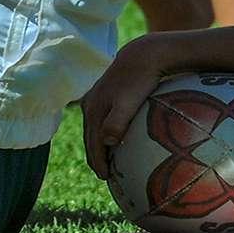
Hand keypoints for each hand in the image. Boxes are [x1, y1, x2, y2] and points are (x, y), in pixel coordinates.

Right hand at [81, 38, 169, 179]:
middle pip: (90, 138)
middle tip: (105, 174)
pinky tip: (115, 136)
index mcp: (94, 110)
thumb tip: (107, 142)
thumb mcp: (128, 103)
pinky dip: (104, 132)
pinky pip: (101, 119)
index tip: (106, 178)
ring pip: (94, 128)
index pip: (92, 144)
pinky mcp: (104, 92)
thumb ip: (117, 123)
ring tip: (108, 159)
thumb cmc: (140, 81)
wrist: (143, 54)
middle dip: (95, 157)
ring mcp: (95, 97)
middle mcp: (90, 104)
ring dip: (98, 145)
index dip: (98, 162)